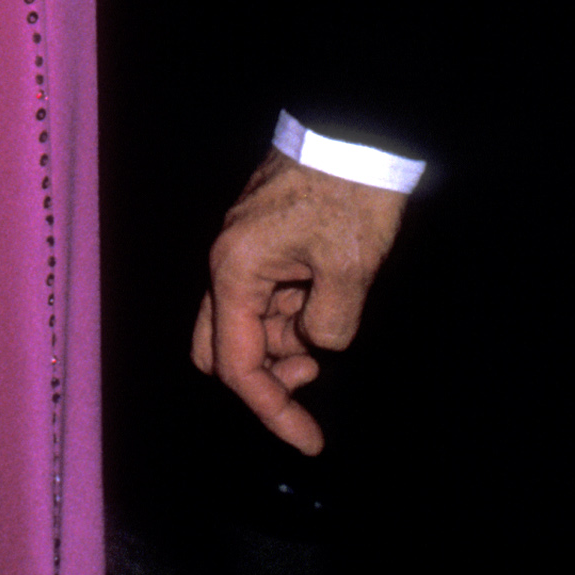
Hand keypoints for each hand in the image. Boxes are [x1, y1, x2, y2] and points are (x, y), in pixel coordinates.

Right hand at [191, 148, 407, 453]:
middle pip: (220, 347)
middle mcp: (227, 264)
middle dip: (262, 376)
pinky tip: (324, 303)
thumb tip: (317, 343)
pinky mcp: (261, 243)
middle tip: (313, 378)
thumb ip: (328, 324)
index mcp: (236, 271)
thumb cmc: (348, 195)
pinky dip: (289, 316)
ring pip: (244, 323)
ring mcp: (242, 252)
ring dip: (282, 343)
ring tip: (330, 325)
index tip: (310, 440)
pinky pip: (262, 297)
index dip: (271, 409)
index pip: (237, 364)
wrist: (354, 135)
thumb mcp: (350, 270)